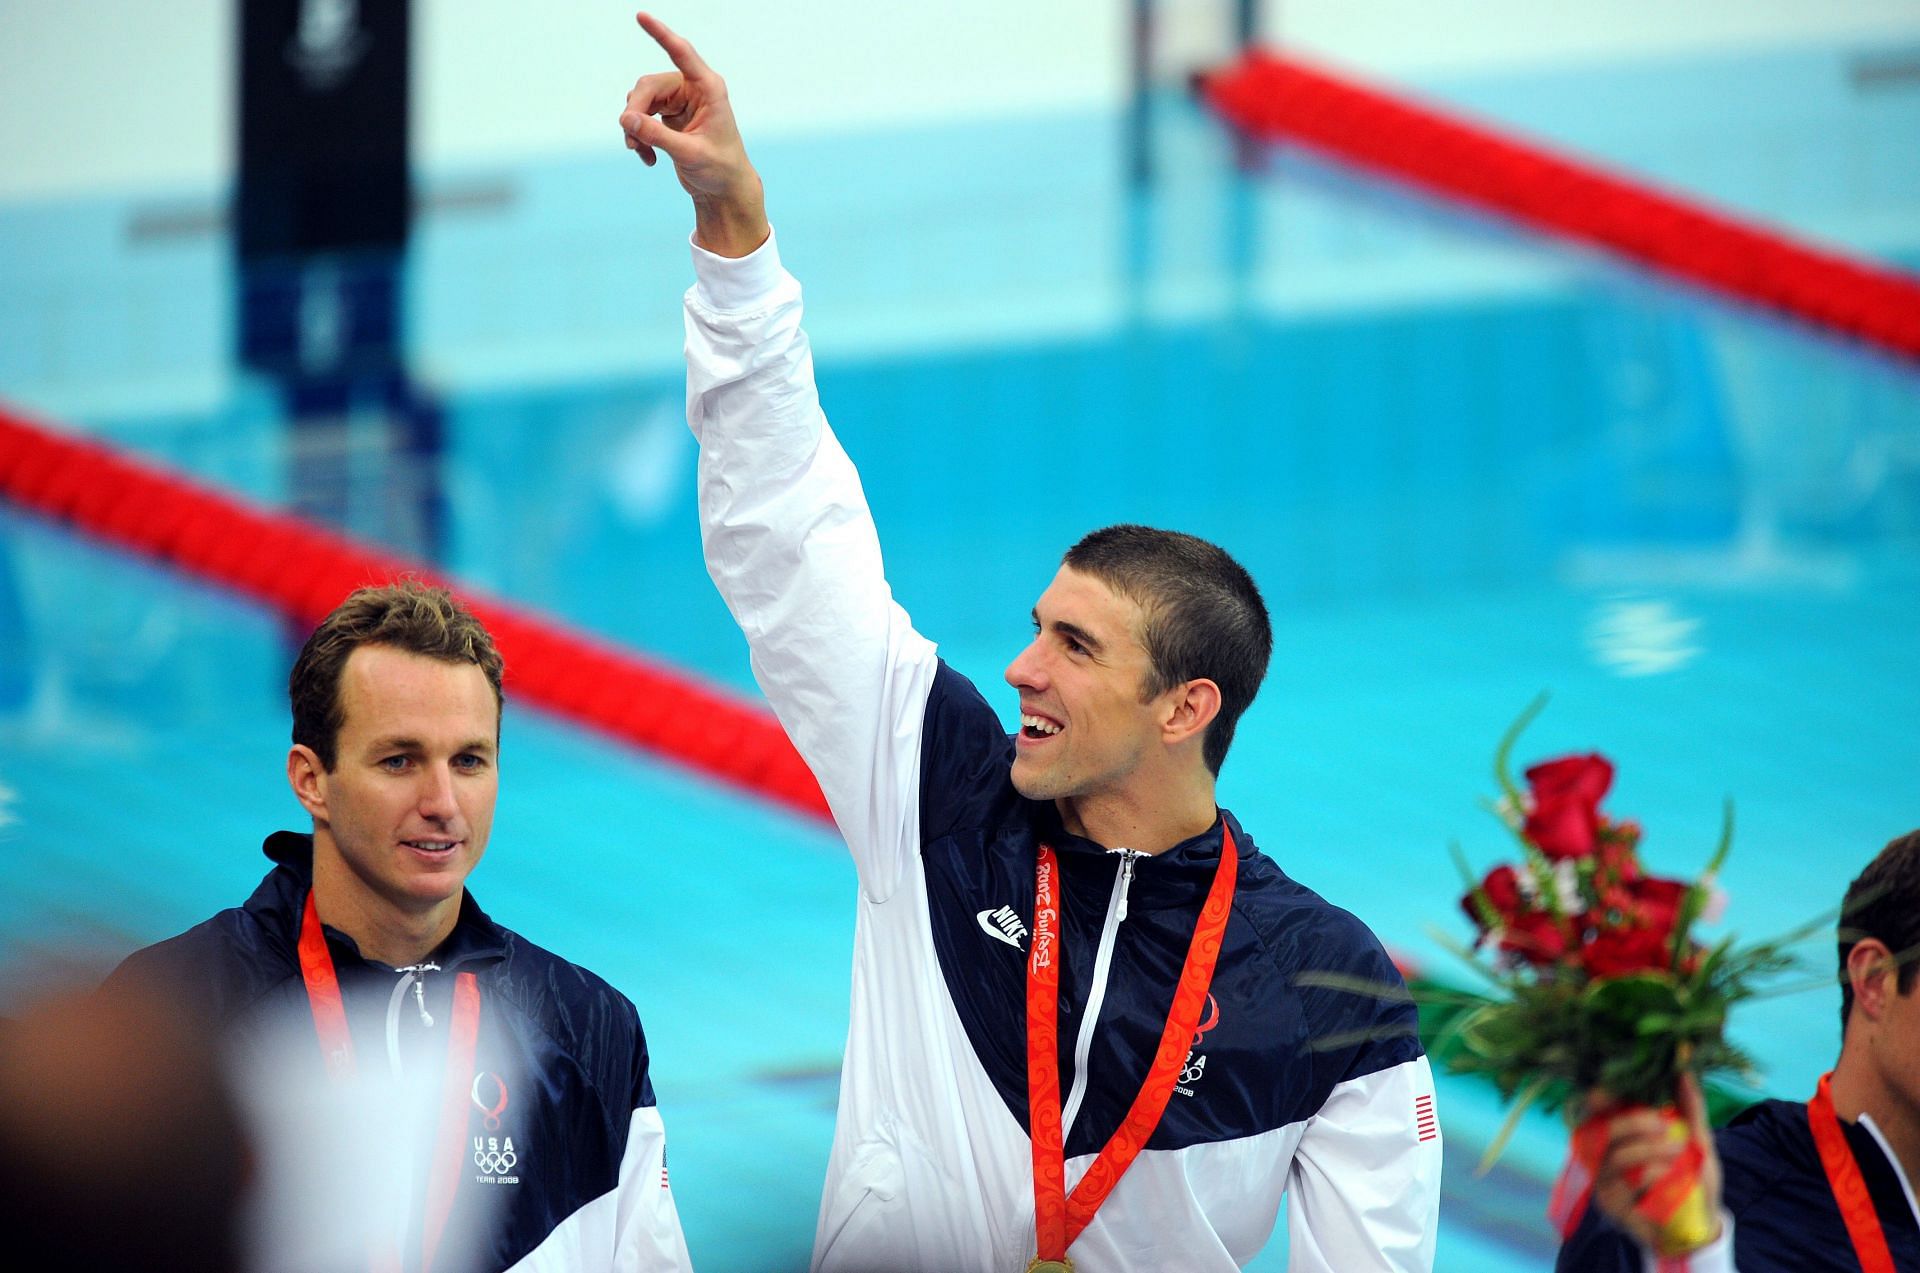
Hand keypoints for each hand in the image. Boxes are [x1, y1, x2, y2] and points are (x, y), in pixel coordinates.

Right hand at [620, 13, 769, 256]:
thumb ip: (658, 136)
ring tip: (641, 152)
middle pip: (648, 86)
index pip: (681, 53)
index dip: (661, 34)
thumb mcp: (689, 154)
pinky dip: (638, 136)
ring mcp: (679, 101)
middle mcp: (693, 89)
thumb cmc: (719, 170)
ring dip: (634, 127)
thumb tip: (626, 120)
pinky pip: (641, 117)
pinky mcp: (669, 116)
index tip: (641, 16)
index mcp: (708, 88)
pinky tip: (648, 158)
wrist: (724, 190)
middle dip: (635, 112)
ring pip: (640, 100)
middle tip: (630, 139)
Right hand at [1587, 1074, 1723, 1251]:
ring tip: (1677, 1150)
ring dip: (1648, 1150)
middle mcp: (1602, 1155)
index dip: (1599, 1098)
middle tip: (1662, 1123)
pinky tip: (1670, 1175)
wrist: (1699, 1223)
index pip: (1595, 1110)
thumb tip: (1685, 1070)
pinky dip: (1652, 1175)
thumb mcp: (1697, 1140)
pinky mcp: (1611, 1205)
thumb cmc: (1692, 1177)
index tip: (1611, 1089)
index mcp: (1617, 1134)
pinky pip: (1627, 1184)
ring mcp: (1603, 1181)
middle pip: (1599, 1131)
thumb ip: (1690, 1107)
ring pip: (1615, 1157)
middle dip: (1631, 1123)